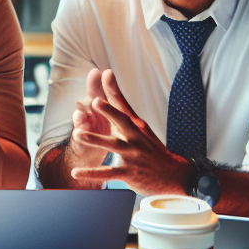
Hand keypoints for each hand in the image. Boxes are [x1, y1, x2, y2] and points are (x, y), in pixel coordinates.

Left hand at [69, 69, 192, 194]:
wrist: (173, 175)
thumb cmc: (152, 149)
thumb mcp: (141, 129)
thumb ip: (124, 114)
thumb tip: (111, 95)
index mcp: (136, 126)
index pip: (123, 104)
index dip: (114, 89)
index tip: (106, 73)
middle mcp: (135, 138)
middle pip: (122, 121)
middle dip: (109, 111)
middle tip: (94, 101)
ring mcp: (132, 155)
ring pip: (112, 146)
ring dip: (95, 140)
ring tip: (77, 134)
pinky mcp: (128, 173)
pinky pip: (108, 172)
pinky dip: (91, 173)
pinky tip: (76, 172)